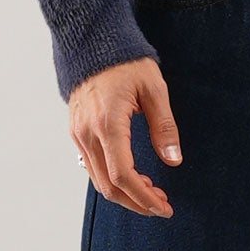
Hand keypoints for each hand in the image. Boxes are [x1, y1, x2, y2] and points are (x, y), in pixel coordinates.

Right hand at [68, 57, 181, 217]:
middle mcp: (87, 133)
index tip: (163, 207)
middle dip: (136, 202)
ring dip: (125, 193)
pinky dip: (112, 179)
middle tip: (162, 205)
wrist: (92, 43)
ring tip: (152, 192)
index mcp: (108, 124)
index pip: (123, 175)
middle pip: (109, 186)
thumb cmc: (126, 62)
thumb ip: (164, 126)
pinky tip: (133, 177)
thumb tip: (173, 160)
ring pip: (98, 180)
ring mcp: (78, 134)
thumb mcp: (153, 89)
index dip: (144, 197)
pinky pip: (91, 167)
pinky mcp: (76, 132)